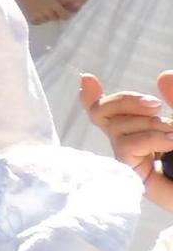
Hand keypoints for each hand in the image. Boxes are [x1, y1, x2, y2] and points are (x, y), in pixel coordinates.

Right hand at [7, 0, 70, 24]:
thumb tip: (73, 3)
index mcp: (54, 5)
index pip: (65, 15)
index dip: (66, 15)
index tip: (65, 13)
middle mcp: (47, 11)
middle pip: (56, 18)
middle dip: (55, 14)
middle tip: (51, 9)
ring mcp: (40, 16)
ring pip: (48, 20)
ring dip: (47, 17)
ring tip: (43, 9)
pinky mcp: (33, 19)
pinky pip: (40, 22)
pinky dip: (40, 19)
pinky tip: (37, 12)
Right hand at [80, 72, 172, 213]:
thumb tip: (162, 75)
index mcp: (144, 129)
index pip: (110, 113)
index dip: (91, 97)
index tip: (87, 79)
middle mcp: (132, 142)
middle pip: (103, 113)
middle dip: (125, 100)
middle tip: (156, 104)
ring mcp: (130, 159)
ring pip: (117, 127)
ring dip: (148, 123)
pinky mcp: (130, 175)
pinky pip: (126, 146)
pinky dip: (150, 138)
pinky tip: (171, 144)